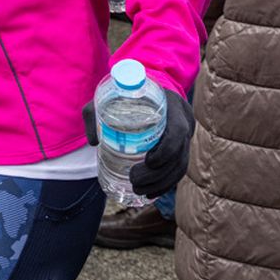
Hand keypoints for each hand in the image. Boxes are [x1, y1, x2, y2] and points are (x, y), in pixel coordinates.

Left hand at [81, 89, 195, 198]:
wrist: (151, 86)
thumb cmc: (127, 92)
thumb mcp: (108, 95)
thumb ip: (96, 112)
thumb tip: (94, 141)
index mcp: (171, 107)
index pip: (177, 133)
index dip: (166, 151)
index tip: (148, 161)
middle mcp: (184, 123)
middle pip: (178, 156)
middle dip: (158, 175)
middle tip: (135, 181)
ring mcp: (185, 137)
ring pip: (180, 167)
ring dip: (161, 184)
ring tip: (140, 191)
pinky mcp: (182, 148)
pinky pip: (178, 170)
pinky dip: (166, 184)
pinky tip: (151, 193)